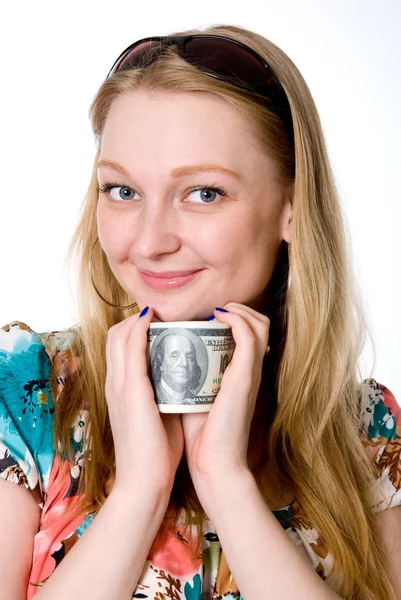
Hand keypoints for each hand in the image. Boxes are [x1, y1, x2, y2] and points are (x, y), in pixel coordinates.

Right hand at [105, 308, 183, 496]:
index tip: (158, 321)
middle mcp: (115, 384)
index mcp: (120, 391)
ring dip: (139, 318)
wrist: (144, 483)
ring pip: (120, 337)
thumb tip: (182, 381)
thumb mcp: (157, 417)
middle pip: (115, 336)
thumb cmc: (155, 454)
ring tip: (161, 312)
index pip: (118, 347)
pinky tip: (154, 319)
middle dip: (136, 318)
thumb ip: (164, 396)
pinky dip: (140, 330)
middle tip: (162, 313)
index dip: (134, 328)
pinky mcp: (131, 392)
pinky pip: (131, 350)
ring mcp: (120, 387)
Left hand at [181, 302, 269, 491]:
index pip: (248, 333)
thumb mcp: (192, 395)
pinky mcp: (245, 377)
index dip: (232, 317)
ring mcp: (250, 372)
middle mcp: (248, 370)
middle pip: (258, 323)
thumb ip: (187, 375)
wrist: (212, 464)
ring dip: (238, 309)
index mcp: (238, 374)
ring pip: (259, 323)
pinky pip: (250, 336)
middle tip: (212, 311)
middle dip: (238, 308)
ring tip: (217, 311)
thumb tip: (166, 354)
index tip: (204, 316)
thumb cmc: (199, 435)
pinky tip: (218, 317)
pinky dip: (237, 320)